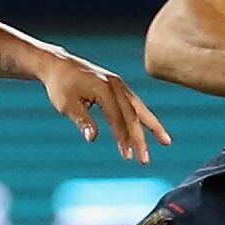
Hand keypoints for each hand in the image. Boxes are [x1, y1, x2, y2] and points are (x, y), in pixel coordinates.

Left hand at [41, 54, 172, 163]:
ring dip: (152, 126)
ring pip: (139, 108)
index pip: (117, 118)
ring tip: (166, 142)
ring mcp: (118, 85)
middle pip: (133, 115)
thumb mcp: (66, 104)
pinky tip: (149, 129)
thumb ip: (82, 120)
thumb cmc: (59, 85)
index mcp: (103, 88)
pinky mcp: (117, 86)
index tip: (128, 156)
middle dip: (141, 139)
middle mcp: (115, 85)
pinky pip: (134, 104)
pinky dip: (142, 117)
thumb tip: (92, 138)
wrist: (58, 64)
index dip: (123, 138)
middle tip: (145, 160)